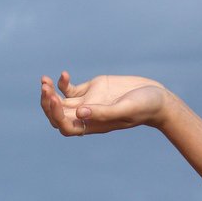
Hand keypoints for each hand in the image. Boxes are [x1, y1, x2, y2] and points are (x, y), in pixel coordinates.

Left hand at [39, 72, 169, 136]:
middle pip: (58, 115)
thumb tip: (79, 113)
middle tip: (45, 88)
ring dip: (50, 92)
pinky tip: (64, 74)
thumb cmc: (145, 107)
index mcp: (93, 125)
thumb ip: (103, 112)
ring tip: (44, 80)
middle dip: (47, 103)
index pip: (65, 126)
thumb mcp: (125, 109)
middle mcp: (87, 115)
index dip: (55, 115)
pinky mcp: (92, 89)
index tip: (54, 99)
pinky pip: (70, 89)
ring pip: (60, 101)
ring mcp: (88, 102)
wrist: (157, 98)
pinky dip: (62, 82)